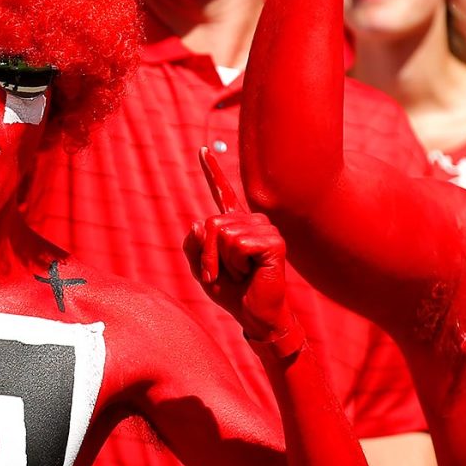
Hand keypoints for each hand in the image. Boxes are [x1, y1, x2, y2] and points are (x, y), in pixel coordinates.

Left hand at [184, 149, 295, 339]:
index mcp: (235, 224)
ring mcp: (265, 229)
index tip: (203, 149)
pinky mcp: (274, 242)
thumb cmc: (231, 292)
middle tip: (222, 274)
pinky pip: (238, 244)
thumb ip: (192, 244)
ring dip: (221, 261)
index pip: (222, 192)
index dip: (213, 171)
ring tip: (241, 274)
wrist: (253, 315)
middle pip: (210, 223)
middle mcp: (251, 221)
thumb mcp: (200, 268)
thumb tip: (200, 222)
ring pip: (222, 233)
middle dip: (208, 254)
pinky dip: (237, 264)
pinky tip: (252, 273)